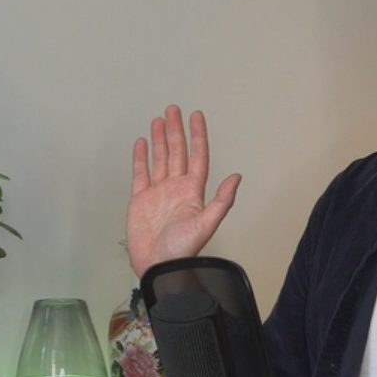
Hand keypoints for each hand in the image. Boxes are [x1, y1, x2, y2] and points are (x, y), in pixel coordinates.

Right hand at [127, 106, 240, 277]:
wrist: (158, 267)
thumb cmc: (181, 251)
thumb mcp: (206, 225)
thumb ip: (221, 201)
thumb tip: (236, 178)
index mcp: (192, 191)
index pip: (197, 156)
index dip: (197, 136)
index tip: (196, 116)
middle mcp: (176, 188)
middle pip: (177, 152)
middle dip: (176, 130)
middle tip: (173, 110)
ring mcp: (158, 193)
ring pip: (160, 159)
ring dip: (160, 140)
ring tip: (158, 120)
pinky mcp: (140, 200)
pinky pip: (141, 174)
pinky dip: (141, 158)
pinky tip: (141, 144)